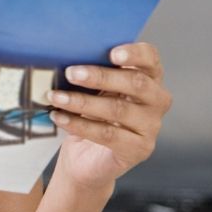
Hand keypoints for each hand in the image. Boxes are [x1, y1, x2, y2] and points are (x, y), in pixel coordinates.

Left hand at [47, 42, 171, 191]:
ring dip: (81, 101)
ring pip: (118, 109)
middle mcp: (156, 101)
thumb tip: (64, 55)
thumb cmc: (91, 115)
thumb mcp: (92, 89)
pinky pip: (107, 134)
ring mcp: (150, 127)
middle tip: (71, 73)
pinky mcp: (139, 149)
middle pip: (137, 83)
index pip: (151, 59)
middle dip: (101, 77)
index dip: (135, 53)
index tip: (112, 53)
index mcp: (148, 78)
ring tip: (56, 97)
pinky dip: (79, 125)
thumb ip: (90, 73)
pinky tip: (59, 117)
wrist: (86, 158)